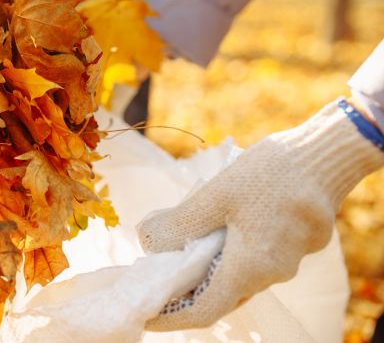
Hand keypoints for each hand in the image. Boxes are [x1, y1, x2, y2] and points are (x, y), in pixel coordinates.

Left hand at [137, 99, 382, 330]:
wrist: (325, 154)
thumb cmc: (271, 173)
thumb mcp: (216, 195)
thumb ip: (180, 223)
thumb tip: (147, 240)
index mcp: (251, 267)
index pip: (205, 310)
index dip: (173, 317)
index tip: (146, 316)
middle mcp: (272, 273)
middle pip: (221, 296)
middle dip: (186, 293)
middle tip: (154, 279)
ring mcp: (286, 259)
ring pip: (237, 276)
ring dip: (206, 271)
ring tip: (173, 255)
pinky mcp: (293, 243)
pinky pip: (253, 259)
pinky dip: (226, 254)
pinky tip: (206, 233)